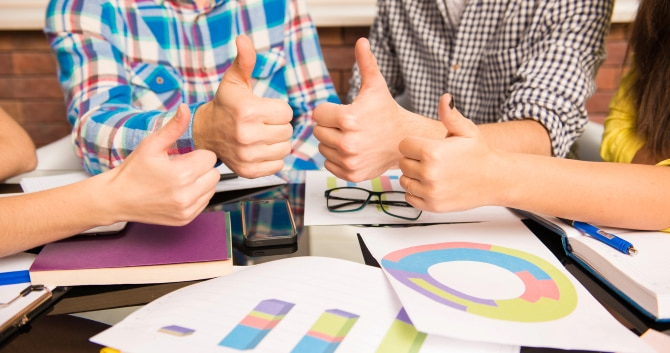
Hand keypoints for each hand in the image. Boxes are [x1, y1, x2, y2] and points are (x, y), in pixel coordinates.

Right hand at [107, 104, 219, 224]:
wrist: (117, 198)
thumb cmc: (133, 171)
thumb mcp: (152, 144)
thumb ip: (173, 127)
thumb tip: (184, 108)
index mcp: (181, 175)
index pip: (210, 158)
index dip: (196, 154)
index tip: (181, 158)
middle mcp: (186, 195)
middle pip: (214, 174)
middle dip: (201, 168)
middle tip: (180, 169)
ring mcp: (186, 210)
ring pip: (212, 188)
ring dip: (200, 182)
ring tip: (178, 181)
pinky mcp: (185, 219)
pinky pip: (204, 202)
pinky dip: (196, 196)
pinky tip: (178, 192)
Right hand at [193, 35, 292, 177]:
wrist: (205, 133)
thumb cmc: (225, 104)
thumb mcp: (234, 80)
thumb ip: (244, 60)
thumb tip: (244, 39)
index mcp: (248, 111)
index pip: (287, 113)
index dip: (278, 109)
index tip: (263, 109)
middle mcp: (247, 135)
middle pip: (287, 131)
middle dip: (278, 125)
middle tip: (262, 123)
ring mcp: (247, 155)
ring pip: (285, 148)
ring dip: (277, 142)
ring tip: (262, 135)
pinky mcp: (248, 171)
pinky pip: (278, 165)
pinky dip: (273, 158)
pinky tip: (260, 149)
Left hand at [313, 38, 410, 181]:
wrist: (404, 139)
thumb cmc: (387, 111)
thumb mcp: (376, 86)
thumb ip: (366, 63)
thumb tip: (361, 41)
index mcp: (349, 119)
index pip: (317, 114)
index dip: (328, 110)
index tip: (343, 111)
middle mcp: (347, 142)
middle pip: (318, 132)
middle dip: (330, 126)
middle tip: (348, 125)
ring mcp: (349, 160)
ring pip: (322, 148)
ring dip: (332, 142)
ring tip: (351, 137)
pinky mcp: (351, 174)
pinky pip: (328, 164)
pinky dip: (336, 158)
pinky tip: (352, 150)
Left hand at [398, 94, 503, 212]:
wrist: (496, 179)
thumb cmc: (480, 154)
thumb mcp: (466, 130)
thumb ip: (450, 115)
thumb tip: (445, 98)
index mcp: (432, 152)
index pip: (403, 145)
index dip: (413, 144)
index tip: (426, 146)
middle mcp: (429, 173)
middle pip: (402, 163)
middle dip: (413, 160)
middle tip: (432, 160)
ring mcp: (430, 191)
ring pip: (404, 181)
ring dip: (414, 177)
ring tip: (433, 172)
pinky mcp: (432, 206)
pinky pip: (410, 197)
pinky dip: (416, 192)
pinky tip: (431, 185)